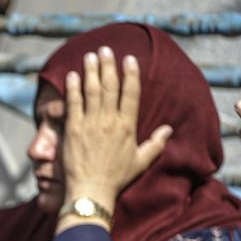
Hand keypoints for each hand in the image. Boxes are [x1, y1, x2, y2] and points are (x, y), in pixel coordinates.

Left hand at [62, 47, 172, 215]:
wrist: (92, 191)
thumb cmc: (116, 178)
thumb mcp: (140, 161)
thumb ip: (156, 144)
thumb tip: (169, 129)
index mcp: (127, 126)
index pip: (131, 93)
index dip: (131, 74)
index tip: (129, 59)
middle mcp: (110, 121)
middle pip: (110, 86)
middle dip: (108, 65)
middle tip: (106, 49)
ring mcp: (90, 124)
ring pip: (92, 90)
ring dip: (91, 71)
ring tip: (90, 56)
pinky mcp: (72, 130)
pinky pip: (73, 104)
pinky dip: (72, 88)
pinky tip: (72, 75)